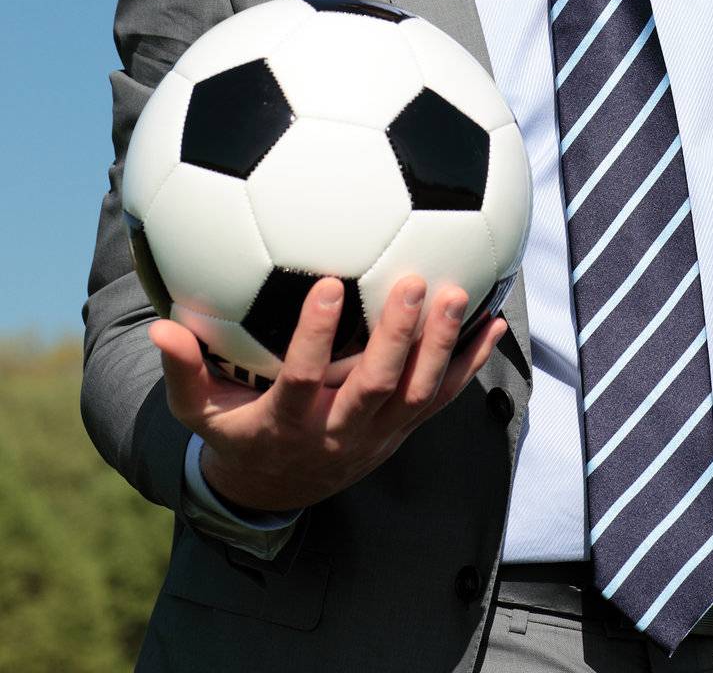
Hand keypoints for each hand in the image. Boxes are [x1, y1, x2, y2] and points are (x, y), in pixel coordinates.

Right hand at [150, 276, 506, 512]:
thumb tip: (160, 327)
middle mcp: (338, 433)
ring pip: (417, 394)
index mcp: (287, 424)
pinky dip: (470, 363)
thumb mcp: (201, 411)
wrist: (278, 490)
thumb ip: (184, 371)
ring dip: (441, 345)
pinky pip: (443, 398)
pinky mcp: (404, 431)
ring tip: (458, 292)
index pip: (303, 380)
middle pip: (375, 387)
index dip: (314, 338)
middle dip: (398, 336)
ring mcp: (378, 436)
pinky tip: (492, 322)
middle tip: (414, 280)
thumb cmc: (235, 430)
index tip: (326, 283)